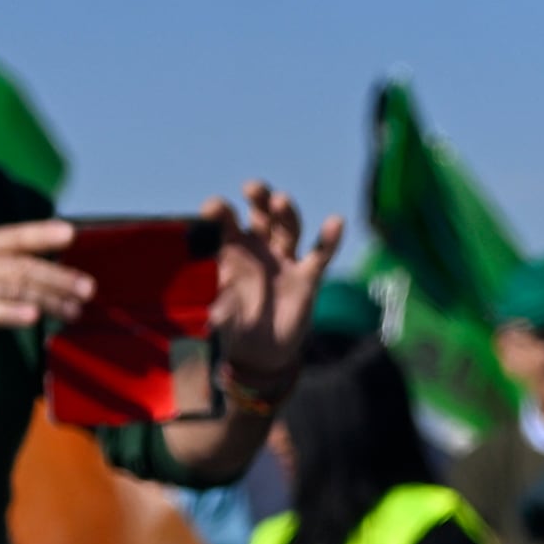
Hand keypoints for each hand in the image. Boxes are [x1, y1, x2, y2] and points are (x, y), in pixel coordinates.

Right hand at [0, 221, 97, 365]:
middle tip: (88, 288)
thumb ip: (10, 267)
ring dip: (50, 300)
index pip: (17, 236)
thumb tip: (58, 273)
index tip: (71, 233)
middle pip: (24, 266)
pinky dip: (14, 313)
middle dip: (59, 277)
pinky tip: (34, 317)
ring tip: (75, 311)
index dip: (43, 234)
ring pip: (16, 289)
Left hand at [201, 181, 343, 402]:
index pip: (224, 220)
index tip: (215, 209)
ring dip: (286, 212)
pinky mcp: (307, 278)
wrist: (259, 354)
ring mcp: (283, 260)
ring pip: (288, 227)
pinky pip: (320, 255)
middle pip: (260, 212)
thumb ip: (214, 308)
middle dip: (257, 197)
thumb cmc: (231, 327)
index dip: (220, 211)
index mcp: (229, 250)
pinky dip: (329, 239)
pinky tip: (335, 222)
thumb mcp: (216, 315)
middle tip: (252, 189)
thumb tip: (207, 312)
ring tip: (280, 201)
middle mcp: (258, 248)